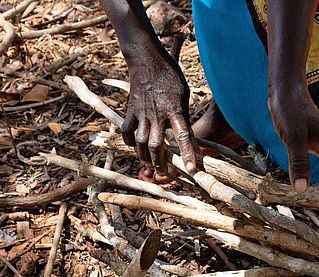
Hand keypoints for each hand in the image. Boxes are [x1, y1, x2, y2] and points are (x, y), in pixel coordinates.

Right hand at [122, 45, 195, 172]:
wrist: (146, 59)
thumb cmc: (170, 76)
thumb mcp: (184, 95)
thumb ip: (184, 116)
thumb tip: (190, 138)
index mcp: (175, 110)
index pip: (183, 136)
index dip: (188, 154)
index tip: (191, 170)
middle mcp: (157, 114)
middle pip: (157, 146)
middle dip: (161, 164)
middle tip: (167, 176)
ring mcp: (142, 113)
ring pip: (141, 143)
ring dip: (145, 158)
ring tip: (150, 168)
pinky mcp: (131, 110)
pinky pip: (127, 130)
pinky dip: (129, 141)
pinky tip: (134, 147)